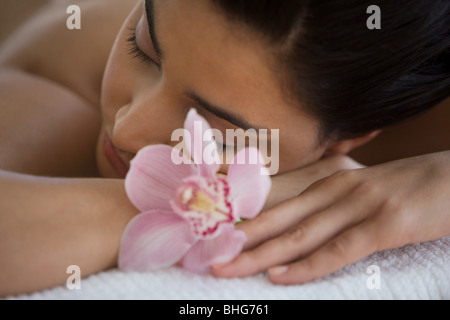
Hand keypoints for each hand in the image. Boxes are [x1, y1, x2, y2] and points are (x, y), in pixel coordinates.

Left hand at [212, 151, 449, 284]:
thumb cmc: (405, 188)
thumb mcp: (360, 191)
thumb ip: (330, 205)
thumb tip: (303, 225)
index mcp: (328, 181)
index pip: (277, 202)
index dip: (244, 218)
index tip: (216, 234)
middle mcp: (335, 189)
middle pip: (277, 219)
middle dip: (240, 240)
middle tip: (208, 256)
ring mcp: (358, 204)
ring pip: (298, 234)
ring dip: (260, 255)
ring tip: (228, 268)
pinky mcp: (383, 224)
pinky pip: (338, 249)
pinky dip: (307, 266)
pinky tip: (282, 278)